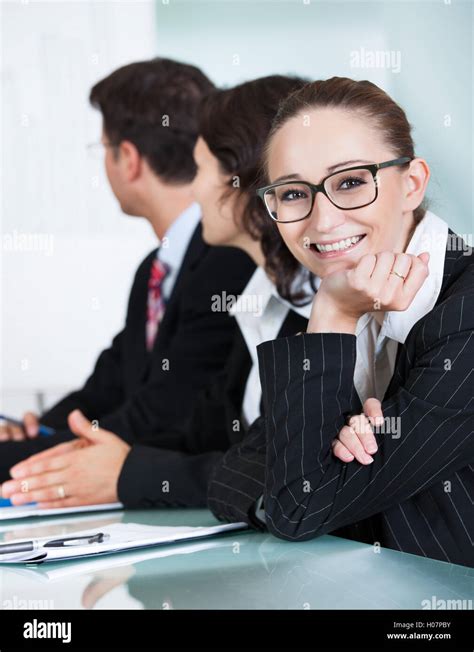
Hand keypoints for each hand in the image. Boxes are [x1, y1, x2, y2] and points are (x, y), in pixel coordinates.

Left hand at [1, 410, 130, 507]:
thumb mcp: (104, 436)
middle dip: (23, 485)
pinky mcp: (84, 500)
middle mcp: (75, 475)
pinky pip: (63, 503)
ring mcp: (78, 489)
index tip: (16, 471)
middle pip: (44, 480)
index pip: (48, 463)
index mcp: (77, 458)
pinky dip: (49, 505)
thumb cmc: (120, 456)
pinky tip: (37, 506)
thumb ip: (85, 427)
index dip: (30, 468)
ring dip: (30, 497)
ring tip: (15, 500)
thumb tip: (74, 415)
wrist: (135, 476)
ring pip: (50, 493)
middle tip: (5, 489)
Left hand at [308, 251, 429, 332]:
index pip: (420, 268)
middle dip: (392, 260)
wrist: (338, 306)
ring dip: (377, 259)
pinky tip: (358, 273)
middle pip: (404, 258)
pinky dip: (363, 261)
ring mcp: (374, 290)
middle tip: (378, 273)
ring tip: (368, 273)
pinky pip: (370, 257)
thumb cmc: (365, 294)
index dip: (410, 261)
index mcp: (403, 301)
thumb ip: (412, 274)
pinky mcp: (358, 281)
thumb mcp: (393, 289)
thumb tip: (426, 256)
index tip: (396, 269)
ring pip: (387, 255)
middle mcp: (391, 297)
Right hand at [332, 398, 383, 464]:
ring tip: (365, 459)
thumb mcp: (389, 435)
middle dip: (365, 436)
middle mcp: (354, 420)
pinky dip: (341, 451)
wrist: (367, 467)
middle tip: (372, 450)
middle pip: (356, 421)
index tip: (378, 422)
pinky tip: (349, 457)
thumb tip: (383, 426)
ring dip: (355, 446)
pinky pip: (335, 445)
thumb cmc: (383, 448)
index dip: (373, 411)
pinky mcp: (334, 443)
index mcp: (368, 414)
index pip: (371, 405)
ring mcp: (342, 431)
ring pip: (345, 433)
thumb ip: (390, 430)